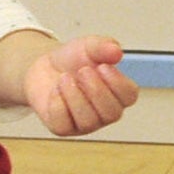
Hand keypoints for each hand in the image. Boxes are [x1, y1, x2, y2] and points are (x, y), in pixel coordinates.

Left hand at [23, 35, 138, 137]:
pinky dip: (58, 104)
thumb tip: (116, 51)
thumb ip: (103, 46)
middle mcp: (104, 112)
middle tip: (83, 71)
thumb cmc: (73, 60)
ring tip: (65, 78)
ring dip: (75, 96)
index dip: (117, 83)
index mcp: (117, 93)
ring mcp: (85, 123)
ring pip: (88, 121)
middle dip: (96, 90)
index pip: (129, 96)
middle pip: (112, 114)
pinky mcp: (63, 127)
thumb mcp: (88, 46)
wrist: (44, 67)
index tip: (103, 67)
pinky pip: (64, 124)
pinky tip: (56, 90)